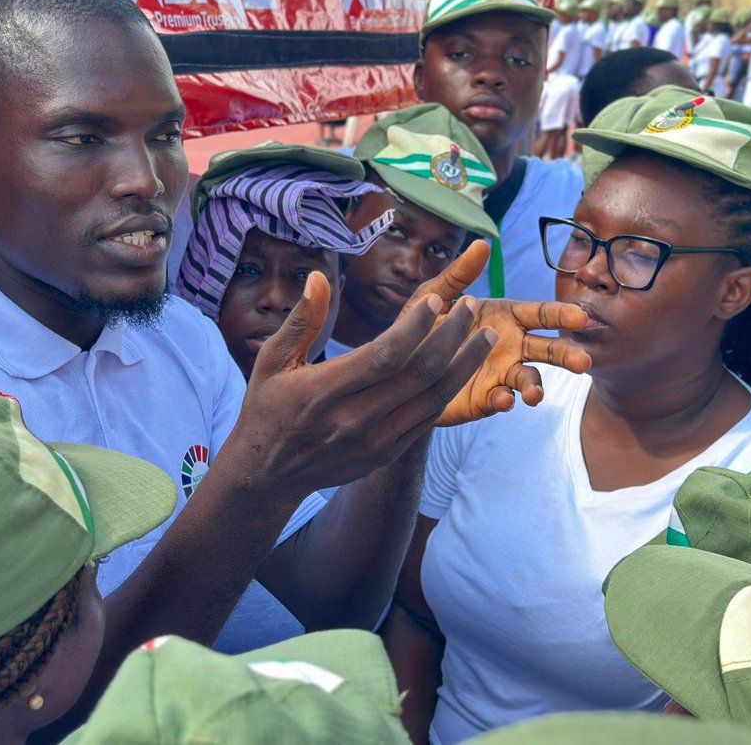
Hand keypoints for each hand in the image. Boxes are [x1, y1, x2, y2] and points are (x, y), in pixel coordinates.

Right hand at [221, 273, 494, 501]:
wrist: (267, 475)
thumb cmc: (268, 407)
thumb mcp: (270, 361)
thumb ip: (302, 320)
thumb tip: (319, 276)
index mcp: (321, 392)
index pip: (383, 356)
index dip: (415, 326)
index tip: (437, 300)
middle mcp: (352, 421)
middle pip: (418, 374)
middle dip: (452, 336)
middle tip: (471, 307)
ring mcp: (373, 442)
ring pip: (433, 398)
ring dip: (464, 364)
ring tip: (482, 334)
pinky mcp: (386, 455)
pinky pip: (427, 419)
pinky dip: (449, 390)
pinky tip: (462, 365)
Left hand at [397, 241, 592, 424]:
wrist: (398, 366)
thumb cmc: (421, 324)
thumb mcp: (434, 296)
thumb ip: (459, 274)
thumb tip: (482, 243)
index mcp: (504, 317)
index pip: (540, 313)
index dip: (560, 314)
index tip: (579, 317)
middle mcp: (510, 346)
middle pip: (547, 349)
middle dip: (566, 355)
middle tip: (583, 363)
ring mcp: (500, 373)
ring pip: (530, 379)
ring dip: (537, 386)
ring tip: (536, 394)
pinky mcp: (485, 398)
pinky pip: (501, 400)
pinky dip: (505, 400)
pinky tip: (502, 399)